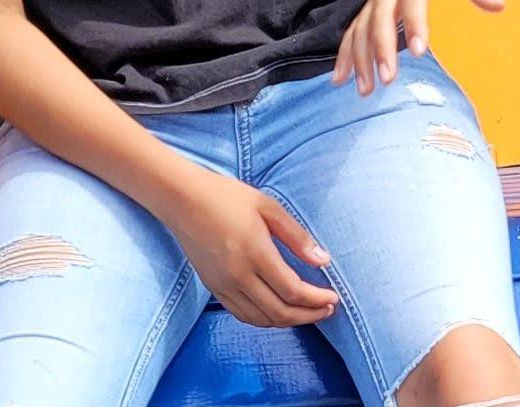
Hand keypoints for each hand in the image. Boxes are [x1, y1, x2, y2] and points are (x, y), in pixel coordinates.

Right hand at [165, 168, 338, 327]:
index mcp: (256, 253)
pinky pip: (242, 315)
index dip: (316, 300)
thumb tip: (323, 261)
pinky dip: (264, 319)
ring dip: (288, 321)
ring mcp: (224, 286)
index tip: (334, 298)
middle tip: (328, 310)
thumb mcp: (269, 207)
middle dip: (308, 315)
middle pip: (279, 311)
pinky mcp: (213, 289)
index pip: (292, 290)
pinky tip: (278, 311)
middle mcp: (239, 276)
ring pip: (261, 319)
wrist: (185, 201)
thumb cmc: (229, 197)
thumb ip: (297, 236)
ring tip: (308, 313)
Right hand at [333, 0, 503, 93]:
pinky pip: (353, 28)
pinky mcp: (370, 3)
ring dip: (360, 56)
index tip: (418, 50)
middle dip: (381, 47)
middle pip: (380, 15)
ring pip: (362, 25)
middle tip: (388, 78)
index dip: (414, 22)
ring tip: (366, 88)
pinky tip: (341, 79)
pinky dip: (345, 53)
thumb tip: (498, 5)